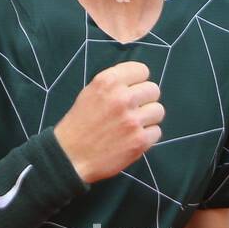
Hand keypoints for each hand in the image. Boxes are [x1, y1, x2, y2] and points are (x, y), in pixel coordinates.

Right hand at [54, 61, 163, 184]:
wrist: (70, 157)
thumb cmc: (79, 125)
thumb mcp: (90, 93)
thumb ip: (114, 85)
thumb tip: (137, 83)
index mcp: (108, 81)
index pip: (142, 70)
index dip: (138, 81)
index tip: (132, 90)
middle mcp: (122, 97)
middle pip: (153, 90)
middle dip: (145, 100)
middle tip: (133, 110)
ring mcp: (132, 120)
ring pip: (158, 111)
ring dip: (148, 118)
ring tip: (133, 125)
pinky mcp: (139, 141)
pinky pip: (156, 132)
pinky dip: (147, 136)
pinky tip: (132, 139)